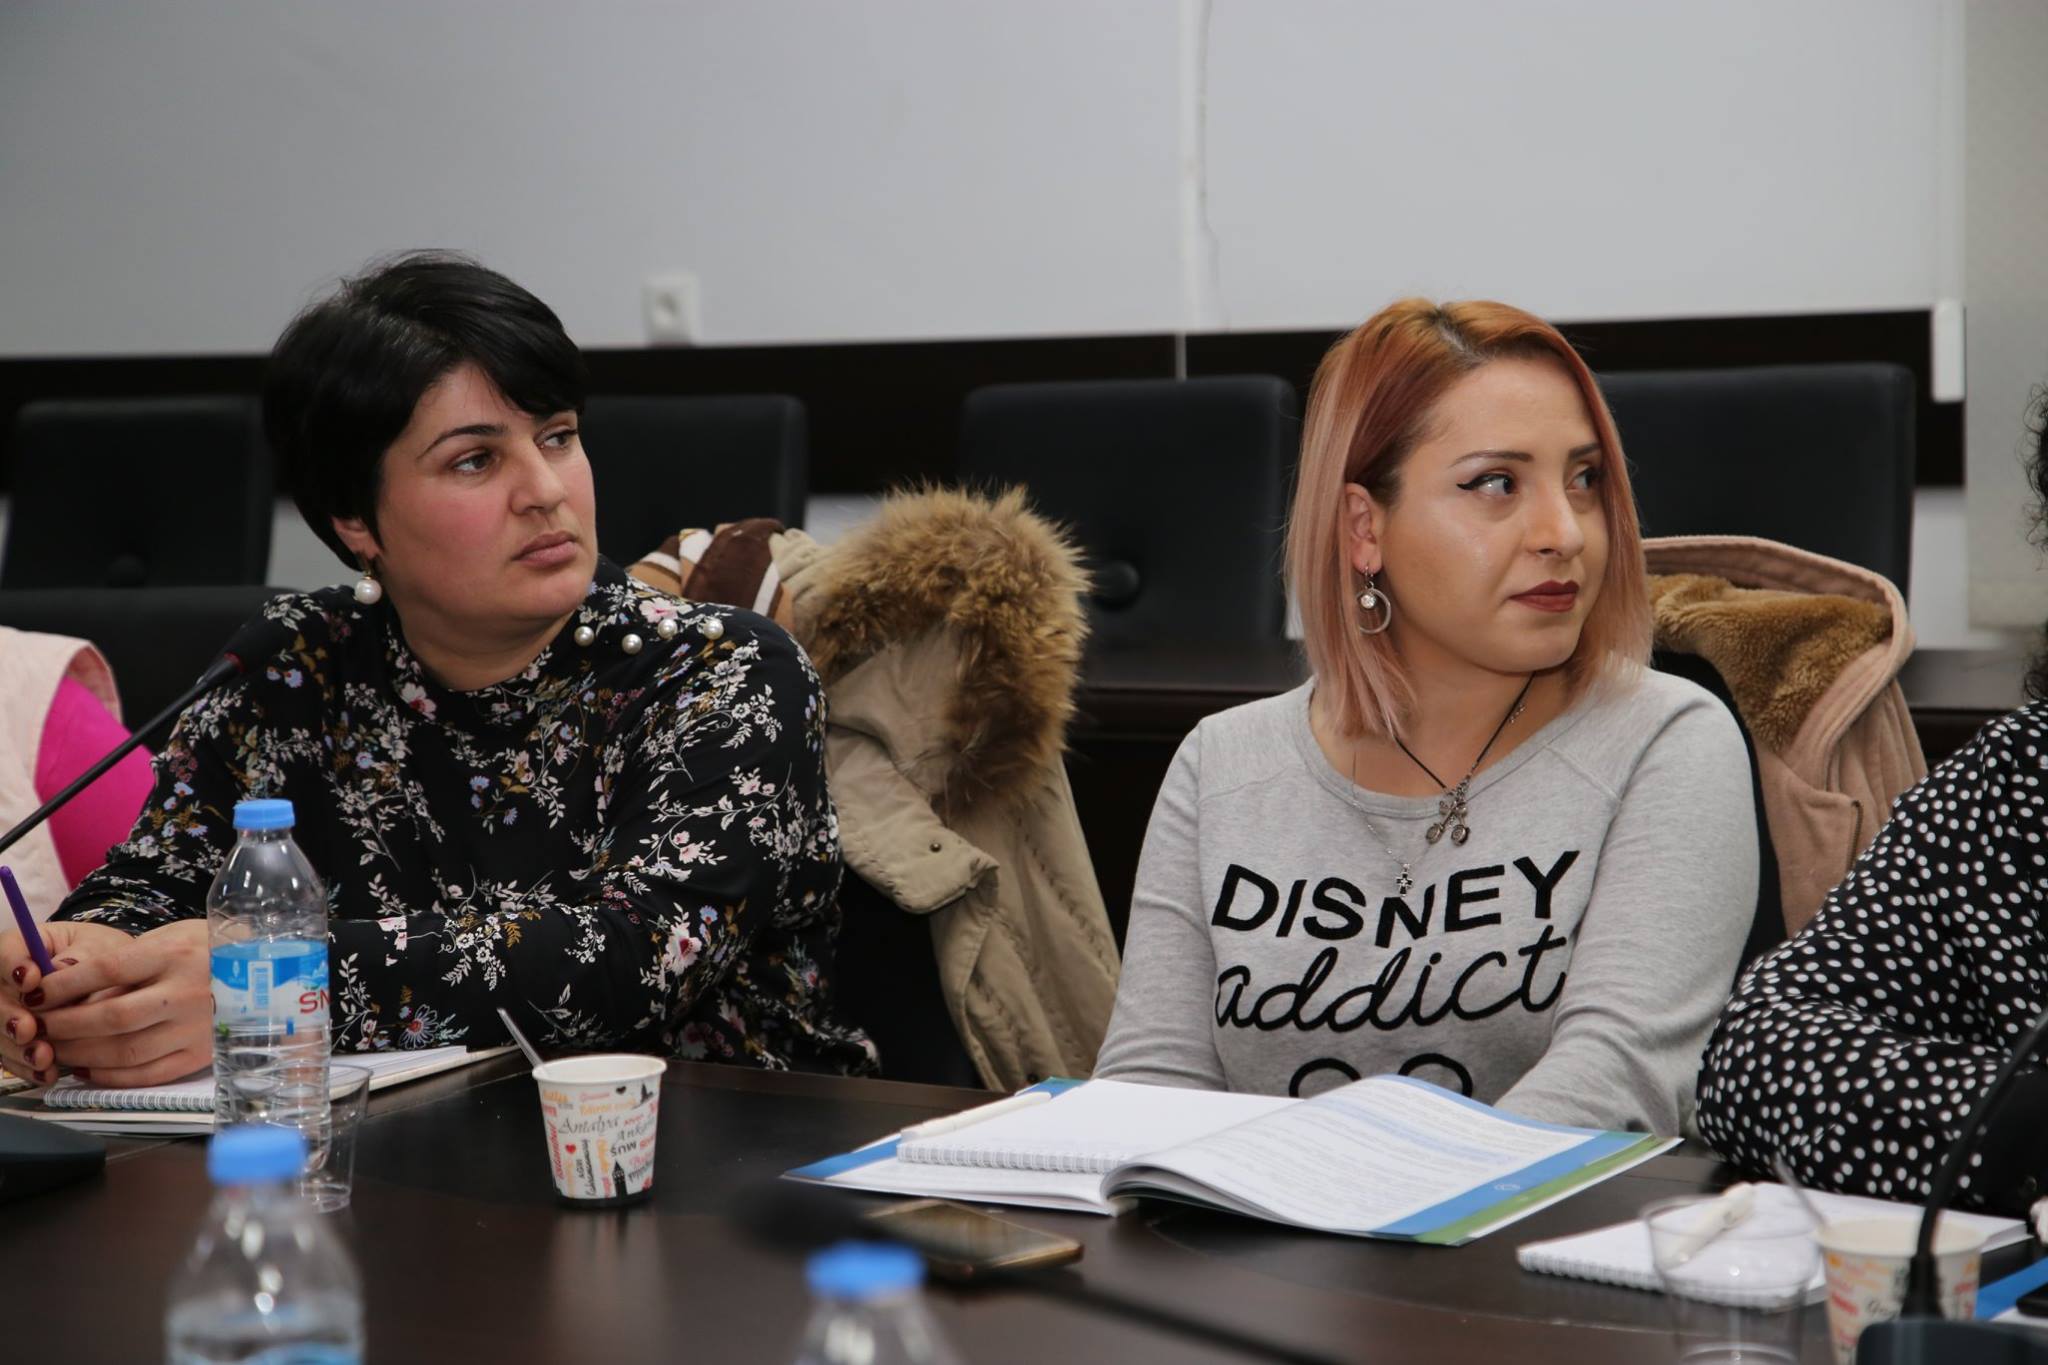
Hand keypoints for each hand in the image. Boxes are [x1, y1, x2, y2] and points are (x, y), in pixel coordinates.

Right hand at [0, 921, 132, 1083]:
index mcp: (24, 946)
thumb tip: (59, 969)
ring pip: (1, 1032)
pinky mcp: (17, 1040)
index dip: (12, 966)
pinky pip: (13, 1057)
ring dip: (18, 1048)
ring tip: (43, 1057)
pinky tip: (47, 1073)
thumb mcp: (100, 947)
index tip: (31, 978)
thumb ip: (81, 958)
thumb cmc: (104, 955)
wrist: (117, 980)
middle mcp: (8, 981)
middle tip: (29, 1028)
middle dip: (9, 1017)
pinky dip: (29, 1067)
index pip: (5, 952)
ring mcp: (9, 1012)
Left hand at [34, 920, 211, 1087]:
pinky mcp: (204, 1054)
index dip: (66, 985)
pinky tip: (90, 1070)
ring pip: (127, 1051)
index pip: (109, 969)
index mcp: (177, 954)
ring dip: (83, 1054)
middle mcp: (187, 992)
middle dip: (67, 1025)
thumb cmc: (215, 948)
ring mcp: (198, 1027)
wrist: (274, 969)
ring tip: (60, 1049)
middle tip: (42, 1027)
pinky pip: (150, 1074)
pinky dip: (112, 1077)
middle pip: (113, 1016)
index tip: (39, 993)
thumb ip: (131, 962)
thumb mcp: (175, 937)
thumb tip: (79, 990)